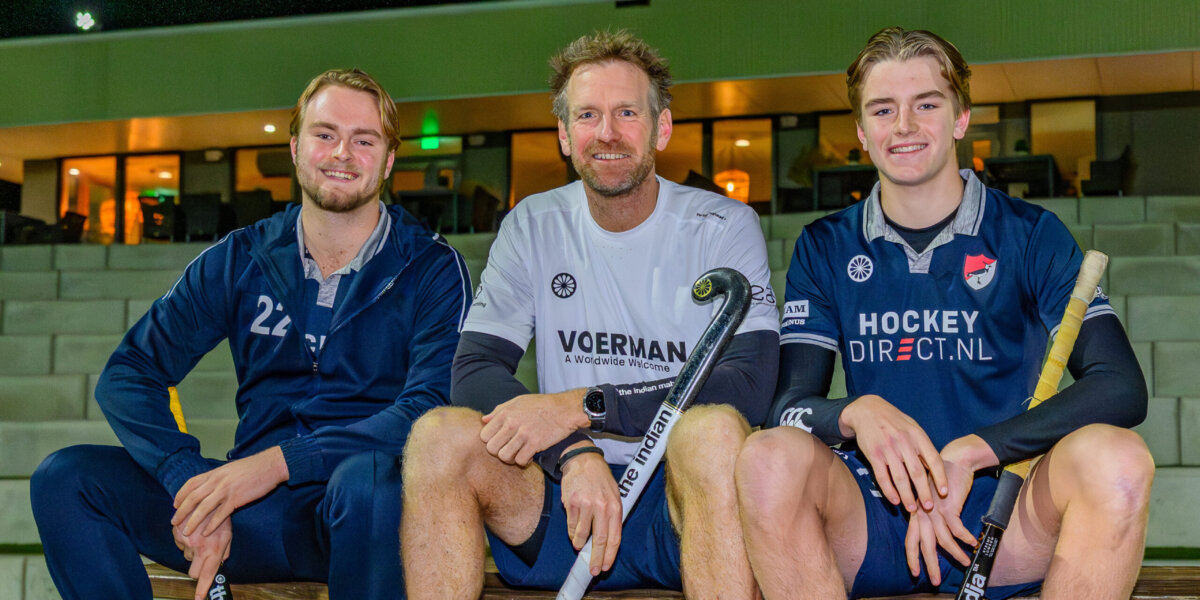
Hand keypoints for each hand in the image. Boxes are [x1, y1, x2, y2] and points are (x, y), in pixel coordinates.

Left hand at [172, 446, 288, 536]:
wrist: (270, 465)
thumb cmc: (253, 468)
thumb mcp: (230, 469)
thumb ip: (219, 477)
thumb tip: (211, 484)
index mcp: (215, 473)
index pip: (191, 484)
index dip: (180, 495)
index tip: (175, 505)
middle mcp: (217, 481)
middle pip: (193, 498)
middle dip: (181, 512)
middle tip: (174, 522)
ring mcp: (226, 490)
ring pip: (203, 508)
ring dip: (192, 521)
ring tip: (185, 532)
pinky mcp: (236, 498)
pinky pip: (220, 514)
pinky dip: (212, 524)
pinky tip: (206, 533)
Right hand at [172, 512, 231, 599]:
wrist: (207, 495)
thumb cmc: (220, 516)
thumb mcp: (228, 534)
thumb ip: (224, 551)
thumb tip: (222, 561)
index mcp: (214, 549)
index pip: (207, 574)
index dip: (202, 588)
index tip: (198, 598)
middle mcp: (199, 548)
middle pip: (193, 572)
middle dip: (198, 568)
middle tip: (204, 555)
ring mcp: (186, 541)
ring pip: (186, 556)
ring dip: (192, 550)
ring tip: (201, 536)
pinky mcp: (176, 533)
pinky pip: (179, 544)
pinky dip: (185, 539)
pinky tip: (192, 529)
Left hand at [480, 389, 590, 464]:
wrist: (565, 409)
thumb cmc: (541, 405)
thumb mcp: (518, 401)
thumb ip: (499, 411)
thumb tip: (484, 420)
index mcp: (505, 413)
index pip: (484, 435)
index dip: (490, 441)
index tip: (500, 442)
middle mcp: (512, 423)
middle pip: (492, 448)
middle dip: (499, 452)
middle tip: (509, 450)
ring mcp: (524, 434)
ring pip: (504, 457)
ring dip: (511, 459)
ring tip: (518, 453)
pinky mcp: (536, 443)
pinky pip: (521, 460)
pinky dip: (524, 462)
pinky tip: (529, 456)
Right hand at [560, 445, 620, 576]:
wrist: (583, 460)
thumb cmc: (600, 480)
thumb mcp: (614, 495)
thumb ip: (612, 517)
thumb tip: (607, 542)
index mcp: (615, 507)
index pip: (614, 537)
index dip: (610, 555)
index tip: (605, 567)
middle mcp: (602, 507)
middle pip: (599, 540)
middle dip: (595, 559)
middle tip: (593, 570)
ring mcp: (586, 505)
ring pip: (581, 535)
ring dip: (580, 544)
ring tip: (580, 544)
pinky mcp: (571, 503)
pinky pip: (571, 526)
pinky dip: (572, 532)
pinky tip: (574, 529)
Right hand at [840, 395, 947, 511]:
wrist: (867, 410)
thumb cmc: (894, 422)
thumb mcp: (913, 428)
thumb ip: (923, 447)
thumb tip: (935, 470)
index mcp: (917, 436)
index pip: (934, 460)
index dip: (940, 478)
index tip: (944, 493)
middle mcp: (904, 442)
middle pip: (917, 473)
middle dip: (924, 493)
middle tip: (929, 508)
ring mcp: (888, 449)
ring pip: (900, 478)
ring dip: (907, 496)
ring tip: (912, 509)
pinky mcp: (873, 454)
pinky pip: (882, 476)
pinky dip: (889, 491)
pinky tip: (895, 500)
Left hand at [904, 435, 996, 583]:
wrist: (954, 461)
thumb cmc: (944, 483)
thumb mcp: (933, 502)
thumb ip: (931, 519)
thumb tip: (936, 540)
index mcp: (916, 513)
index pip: (910, 540)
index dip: (912, 557)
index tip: (916, 573)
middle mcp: (922, 514)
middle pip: (924, 545)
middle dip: (930, 565)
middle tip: (934, 581)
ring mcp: (935, 510)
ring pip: (943, 541)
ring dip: (955, 554)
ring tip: (965, 562)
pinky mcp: (949, 506)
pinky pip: (958, 530)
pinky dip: (966, 539)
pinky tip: (973, 543)